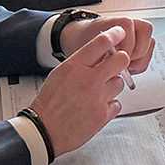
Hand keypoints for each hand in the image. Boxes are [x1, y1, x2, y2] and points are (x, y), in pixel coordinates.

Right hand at [30, 20, 155, 155]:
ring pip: (120, 82)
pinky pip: (117, 103)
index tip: (120, 34)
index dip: (115, 35)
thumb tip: (101, 52)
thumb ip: (80, 62)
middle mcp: (89, 79)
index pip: (102, 42)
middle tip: (116, 65)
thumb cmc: (49, 103)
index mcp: (75, 66)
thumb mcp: (60, 73)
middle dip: (120, 60)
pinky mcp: (103, 115)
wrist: (43, 130)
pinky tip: (96, 108)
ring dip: (112, 86)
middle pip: (121, 59)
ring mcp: (98, 97)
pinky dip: (109, 106)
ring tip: (97, 93)